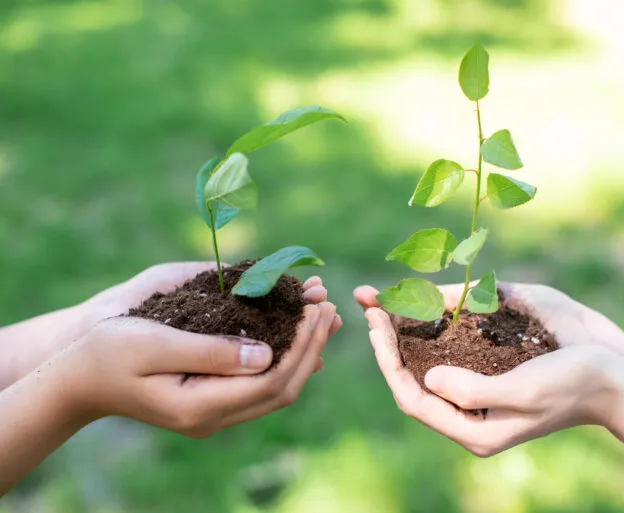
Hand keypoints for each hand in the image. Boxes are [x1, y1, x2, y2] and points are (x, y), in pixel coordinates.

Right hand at [55, 300, 338, 437]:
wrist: (80, 375)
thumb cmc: (109, 351)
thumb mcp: (154, 344)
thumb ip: (210, 351)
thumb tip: (267, 353)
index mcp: (199, 406)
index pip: (272, 382)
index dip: (302, 345)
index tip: (317, 308)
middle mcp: (213, 416)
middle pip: (283, 387)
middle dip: (310, 344)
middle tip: (327, 304)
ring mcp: (214, 411)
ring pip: (276, 387)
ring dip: (304, 349)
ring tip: (321, 311)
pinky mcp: (212, 397)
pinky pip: (260, 382)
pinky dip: (285, 355)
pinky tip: (296, 330)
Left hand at [353, 283, 623, 456]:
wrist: (618, 380)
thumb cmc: (573, 386)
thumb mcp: (522, 392)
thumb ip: (471, 391)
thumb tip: (425, 377)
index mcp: (472, 429)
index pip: (411, 396)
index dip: (387, 358)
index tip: (374, 321)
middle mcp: (471, 413)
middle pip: (412, 378)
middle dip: (388, 341)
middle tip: (369, 304)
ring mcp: (481, 393)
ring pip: (427, 364)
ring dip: (405, 332)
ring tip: (385, 303)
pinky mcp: (493, 373)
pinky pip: (452, 352)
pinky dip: (432, 330)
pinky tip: (421, 309)